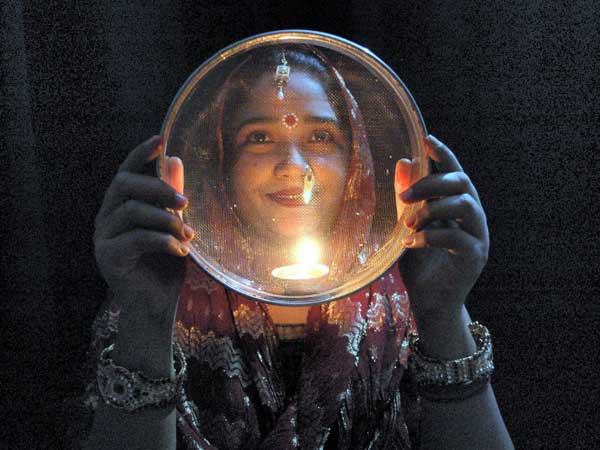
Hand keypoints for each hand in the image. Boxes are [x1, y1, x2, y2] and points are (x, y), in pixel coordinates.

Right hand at [94, 136, 193, 322]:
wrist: (156, 302)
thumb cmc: (164, 263)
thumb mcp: (173, 224)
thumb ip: (171, 195)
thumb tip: (175, 159)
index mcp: (120, 205)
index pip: (125, 171)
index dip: (139, 153)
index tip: (160, 139)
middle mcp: (107, 217)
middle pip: (125, 185)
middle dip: (158, 188)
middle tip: (184, 202)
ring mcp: (103, 237)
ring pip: (133, 211)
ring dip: (167, 220)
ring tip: (188, 234)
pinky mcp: (108, 257)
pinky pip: (137, 238)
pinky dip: (164, 241)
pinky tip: (181, 250)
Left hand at [395, 135, 488, 322]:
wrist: (430, 302)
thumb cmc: (419, 264)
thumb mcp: (407, 226)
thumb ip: (406, 199)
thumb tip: (402, 162)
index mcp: (458, 208)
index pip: (456, 173)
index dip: (445, 154)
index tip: (427, 140)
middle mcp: (473, 219)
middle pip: (462, 184)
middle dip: (431, 183)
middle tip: (404, 197)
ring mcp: (478, 237)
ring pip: (464, 205)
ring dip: (431, 210)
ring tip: (408, 225)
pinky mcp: (474, 257)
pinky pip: (456, 237)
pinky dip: (429, 237)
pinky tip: (410, 245)